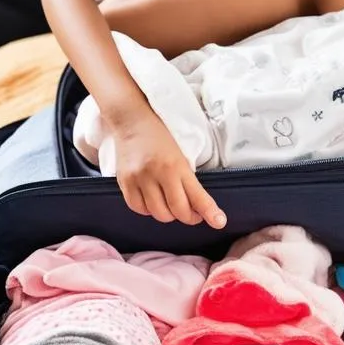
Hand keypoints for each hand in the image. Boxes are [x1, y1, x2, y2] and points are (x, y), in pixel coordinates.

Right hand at [112, 110, 225, 228]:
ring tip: (171, 204)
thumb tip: (199, 207)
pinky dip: (149, 210)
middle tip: (193, 213)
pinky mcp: (124, 183)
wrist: (132, 122)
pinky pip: (138, 209)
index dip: (209, 212)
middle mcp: (157, 174)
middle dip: (189, 217)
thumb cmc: (160, 138)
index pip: (196, 196)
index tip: (219, 222)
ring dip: (169, 214)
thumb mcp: (180, 155)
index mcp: (176, 165)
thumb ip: (188, 181)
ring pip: (158, 213)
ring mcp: (138, 179)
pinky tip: (153, 201)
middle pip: (177, 210)